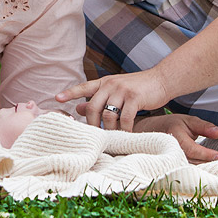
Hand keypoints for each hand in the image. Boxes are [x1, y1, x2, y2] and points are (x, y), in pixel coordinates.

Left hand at [55, 68, 171, 131]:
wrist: (161, 80)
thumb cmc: (138, 88)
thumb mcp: (116, 90)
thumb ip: (98, 99)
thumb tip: (78, 109)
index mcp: (104, 82)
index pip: (84, 87)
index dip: (70, 93)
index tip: (57, 99)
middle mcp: (111, 84)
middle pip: (94, 108)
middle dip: (93, 125)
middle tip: (95, 137)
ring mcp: (122, 90)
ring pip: (108, 115)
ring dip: (110, 130)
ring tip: (112, 138)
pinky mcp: (135, 97)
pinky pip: (125, 118)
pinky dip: (125, 130)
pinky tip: (127, 135)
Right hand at [134, 113, 217, 162]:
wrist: (147, 130)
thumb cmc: (171, 125)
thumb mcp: (189, 121)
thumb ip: (206, 127)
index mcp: (174, 135)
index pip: (193, 150)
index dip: (207, 154)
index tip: (217, 155)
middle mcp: (168, 148)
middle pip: (191, 161)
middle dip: (205, 162)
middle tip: (215, 161)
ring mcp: (164, 158)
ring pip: (186, 168)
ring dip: (198, 167)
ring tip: (208, 164)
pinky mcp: (164, 165)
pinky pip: (180, 170)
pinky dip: (190, 170)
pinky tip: (197, 169)